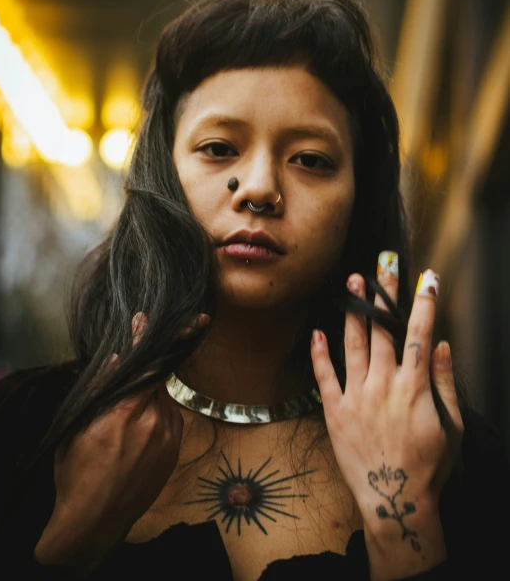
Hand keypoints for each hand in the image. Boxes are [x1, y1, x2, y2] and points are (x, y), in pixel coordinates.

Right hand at [34, 311, 209, 570]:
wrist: (95, 522)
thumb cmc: (77, 472)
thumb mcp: (77, 426)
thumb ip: (100, 388)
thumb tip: (118, 355)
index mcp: (126, 411)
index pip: (145, 363)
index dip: (146, 337)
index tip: (147, 317)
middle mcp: (155, 420)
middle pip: (156, 378)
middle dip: (144, 372)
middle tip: (128, 389)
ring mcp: (170, 436)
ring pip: (162, 398)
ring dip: (148, 398)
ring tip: (123, 427)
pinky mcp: (176, 449)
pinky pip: (169, 418)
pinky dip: (155, 416)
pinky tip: (135, 437)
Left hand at [310, 254, 463, 533]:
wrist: (396, 502)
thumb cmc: (429, 466)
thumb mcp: (451, 426)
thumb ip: (444, 383)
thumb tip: (440, 345)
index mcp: (414, 387)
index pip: (418, 334)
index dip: (423, 303)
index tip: (426, 278)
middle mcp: (383, 385)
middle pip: (384, 330)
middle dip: (384, 295)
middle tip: (382, 265)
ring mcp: (356, 397)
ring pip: (354, 344)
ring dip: (354, 312)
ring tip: (352, 283)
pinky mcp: (335, 412)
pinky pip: (324, 377)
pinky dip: (320, 353)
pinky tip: (317, 332)